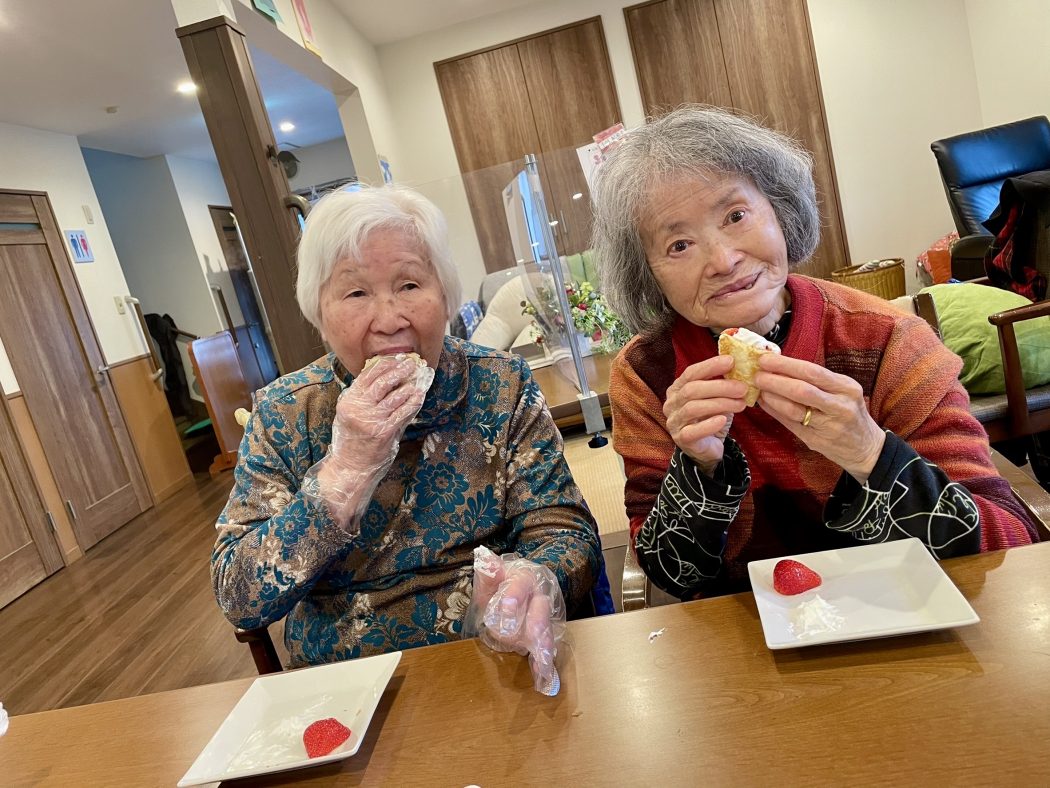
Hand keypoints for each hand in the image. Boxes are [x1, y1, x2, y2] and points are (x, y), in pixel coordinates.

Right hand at [330, 357, 425, 468]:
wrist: (351, 467)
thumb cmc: (353, 441)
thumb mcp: (350, 415)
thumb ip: (365, 398)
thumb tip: (387, 378)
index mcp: (348, 401)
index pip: (367, 375)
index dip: (384, 364)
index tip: (396, 359)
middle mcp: (358, 408)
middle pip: (381, 382)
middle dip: (398, 370)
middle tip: (410, 365)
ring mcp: (371, 420)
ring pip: (394, 397)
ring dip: (408, 386)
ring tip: (417, 380)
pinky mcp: (383, 432)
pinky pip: (402, 414)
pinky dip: (412, 403)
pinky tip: (419, 396)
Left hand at [466, 546, 564, 694]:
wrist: (516, 596)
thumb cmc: (500, 588)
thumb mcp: (489, 580)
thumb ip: (488, 573)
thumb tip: (483, 557)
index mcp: (526, 578)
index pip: (522, 584)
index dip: (514, 595)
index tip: (505, 607)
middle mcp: (540, 596)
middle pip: (541, 610)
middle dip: (535, 624)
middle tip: (530, 637)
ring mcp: (545, 617)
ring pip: (547, 631)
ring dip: (544, 647)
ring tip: (543, 661)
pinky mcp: (545, 636)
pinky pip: (545, 649)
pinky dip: (543, 663)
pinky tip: (543, 677)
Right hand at [663, 355, 747, 475]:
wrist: (707, 447)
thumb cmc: (711, 417)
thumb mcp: (715, 398)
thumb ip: (721, 383)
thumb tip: (740, 367)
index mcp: (677, 389)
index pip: (691, 373)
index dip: (710, 366)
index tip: (731, 361)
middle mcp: (671, 403)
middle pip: (691, 390)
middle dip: (719, 387)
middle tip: (742, 387)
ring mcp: (674, 422)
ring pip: (693, 408)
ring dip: (720, 404)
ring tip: (741, 404)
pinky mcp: (681, 439)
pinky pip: (692, 431)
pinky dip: (709, 424)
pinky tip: (723, 420)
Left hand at [754, 353, 884, 481]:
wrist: (865, 447)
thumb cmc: (848, 412)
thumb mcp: (842, 391)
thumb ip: (815, 380)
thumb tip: (779, 364)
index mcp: (847, 387)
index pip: (813, 371)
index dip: (786, 365)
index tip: (766, 359)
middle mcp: (840, 406)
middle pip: (802, 390)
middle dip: (775, 381)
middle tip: (757, 375)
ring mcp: (829, 426)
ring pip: (794, 410)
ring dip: (772, 398)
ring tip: (759, 389)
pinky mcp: (816, 441)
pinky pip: (790, 424)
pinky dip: (774, 412)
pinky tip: (764, 403)